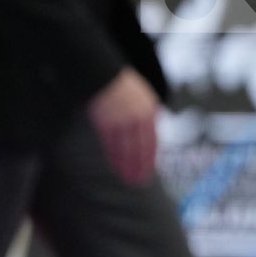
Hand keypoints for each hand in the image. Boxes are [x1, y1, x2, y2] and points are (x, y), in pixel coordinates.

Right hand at [87, 67, 159, 185]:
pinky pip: (112, 144)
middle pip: (141, 147)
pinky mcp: (107, 122)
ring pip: (126, 149)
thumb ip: (145, 116)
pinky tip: (116, 166)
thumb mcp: (140, 97)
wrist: (103, 75)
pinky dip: (114, 157)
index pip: (152, 139)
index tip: (149, 170)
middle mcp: (139, 116)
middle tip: (139, 181)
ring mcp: (123, 120)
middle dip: (140, 166)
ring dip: (127, 165)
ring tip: (128, 178)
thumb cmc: (120, 86)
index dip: (150, 157)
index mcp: (149, 110)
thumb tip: (146, 136)